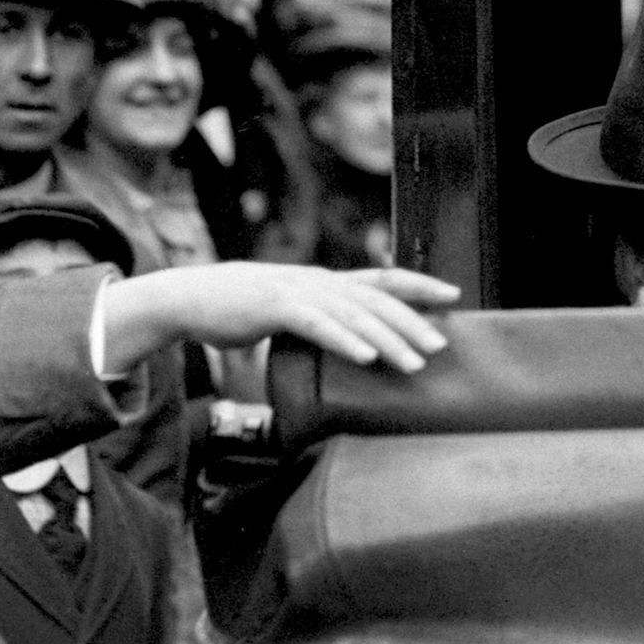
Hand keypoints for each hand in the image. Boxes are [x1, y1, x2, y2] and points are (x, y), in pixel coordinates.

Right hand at [98, 263, 459, 375]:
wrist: (189, 298)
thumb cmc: (239, 309)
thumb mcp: (286, 311)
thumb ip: (317, 321)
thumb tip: (345, 345)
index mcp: (324, 282)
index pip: (383, 279)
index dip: (420, 284)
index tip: (454, 295)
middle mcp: (318, 282)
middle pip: (377, 299)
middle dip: (413, 322)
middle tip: (441, 346)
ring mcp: (298, 291)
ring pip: (354, 314)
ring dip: (387, 340)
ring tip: (414, 363)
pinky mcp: (275, 307)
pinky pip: (318, 325)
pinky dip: (344, 340)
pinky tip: (365, 356)